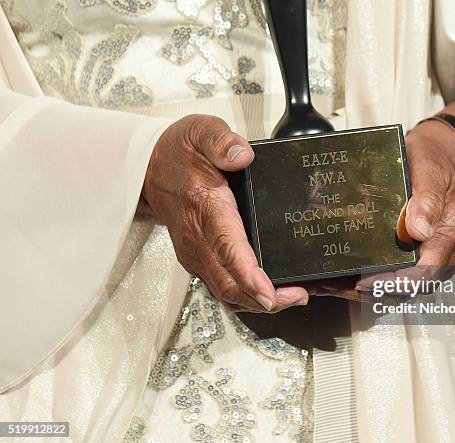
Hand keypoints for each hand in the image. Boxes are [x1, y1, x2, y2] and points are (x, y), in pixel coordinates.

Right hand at [140, 115, 308, 311]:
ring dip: (256, 303)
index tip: (269, 293)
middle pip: (229, 283)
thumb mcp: (200, 132)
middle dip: (264, 299)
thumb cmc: (177, 154)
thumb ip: (221, 141)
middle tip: (297, 297)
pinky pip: (222, 286)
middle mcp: (198, 238)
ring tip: (291, 298)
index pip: (227, 249)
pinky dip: (246, 296)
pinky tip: (267, 294)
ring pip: (226, 291)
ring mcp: (196, 252)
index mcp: (205, 208)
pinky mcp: (198, 258)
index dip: (250, 276)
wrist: (148, 169)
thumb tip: (242, 154)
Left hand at [305, 120, 454, 300]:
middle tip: (334, 285)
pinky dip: (363, 277)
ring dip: (361, 288)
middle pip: (404, 287)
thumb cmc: (437, 164)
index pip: (423, 274)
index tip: (365, 280)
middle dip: (369, 291)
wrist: (439, 157)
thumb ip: (428, 200)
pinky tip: (338, 275)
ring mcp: (422, 256)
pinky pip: (387, 272)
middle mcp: (436, 253)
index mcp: (446, 237)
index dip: (393, 282)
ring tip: (329, 283)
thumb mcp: (431, 173)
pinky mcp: (407, 254)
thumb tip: (420, 229)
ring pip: (393, 286)